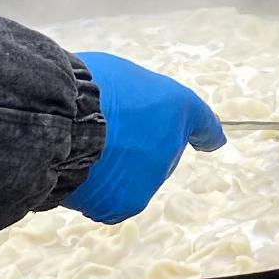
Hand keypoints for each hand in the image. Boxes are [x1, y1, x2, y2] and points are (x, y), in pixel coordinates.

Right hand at [63, 50, 226, 223]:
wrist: (65, 120)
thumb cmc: (87, 86)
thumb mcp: (118, 74)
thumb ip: (135, 99)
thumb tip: (125, 119)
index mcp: (176, 106)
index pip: (203, 125)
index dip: (207, 134)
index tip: (212, 143)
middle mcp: (171, 146)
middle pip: (154, 154)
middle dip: (133, 146)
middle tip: (101, 129)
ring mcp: (150, 180)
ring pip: (128, 178)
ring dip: (111, 168)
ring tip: (82, 145)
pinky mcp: (124, 205)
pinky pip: (107, 198)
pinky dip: (92, 188)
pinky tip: (77, 166)